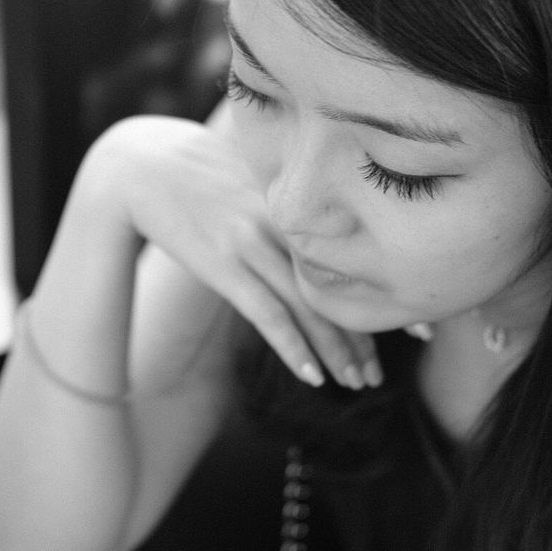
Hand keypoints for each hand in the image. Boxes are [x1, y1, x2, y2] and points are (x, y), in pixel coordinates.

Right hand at [87, 115, 381, 388]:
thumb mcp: (250, 178)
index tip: (414, 328)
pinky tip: (313, 376)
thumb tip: (315, 232)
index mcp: (295, 203)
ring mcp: (253, 243)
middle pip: (337, 289)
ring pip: (310, 308)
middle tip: (381, 374)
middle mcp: (283, 222)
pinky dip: (295, 349)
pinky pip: (268, 316)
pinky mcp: (223, 265)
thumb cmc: (194, 171)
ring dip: (337, 353)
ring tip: (357, 385)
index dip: (384, 297)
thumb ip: (284, 205)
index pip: (353, 259)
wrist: (137, 165)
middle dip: (364, 338)